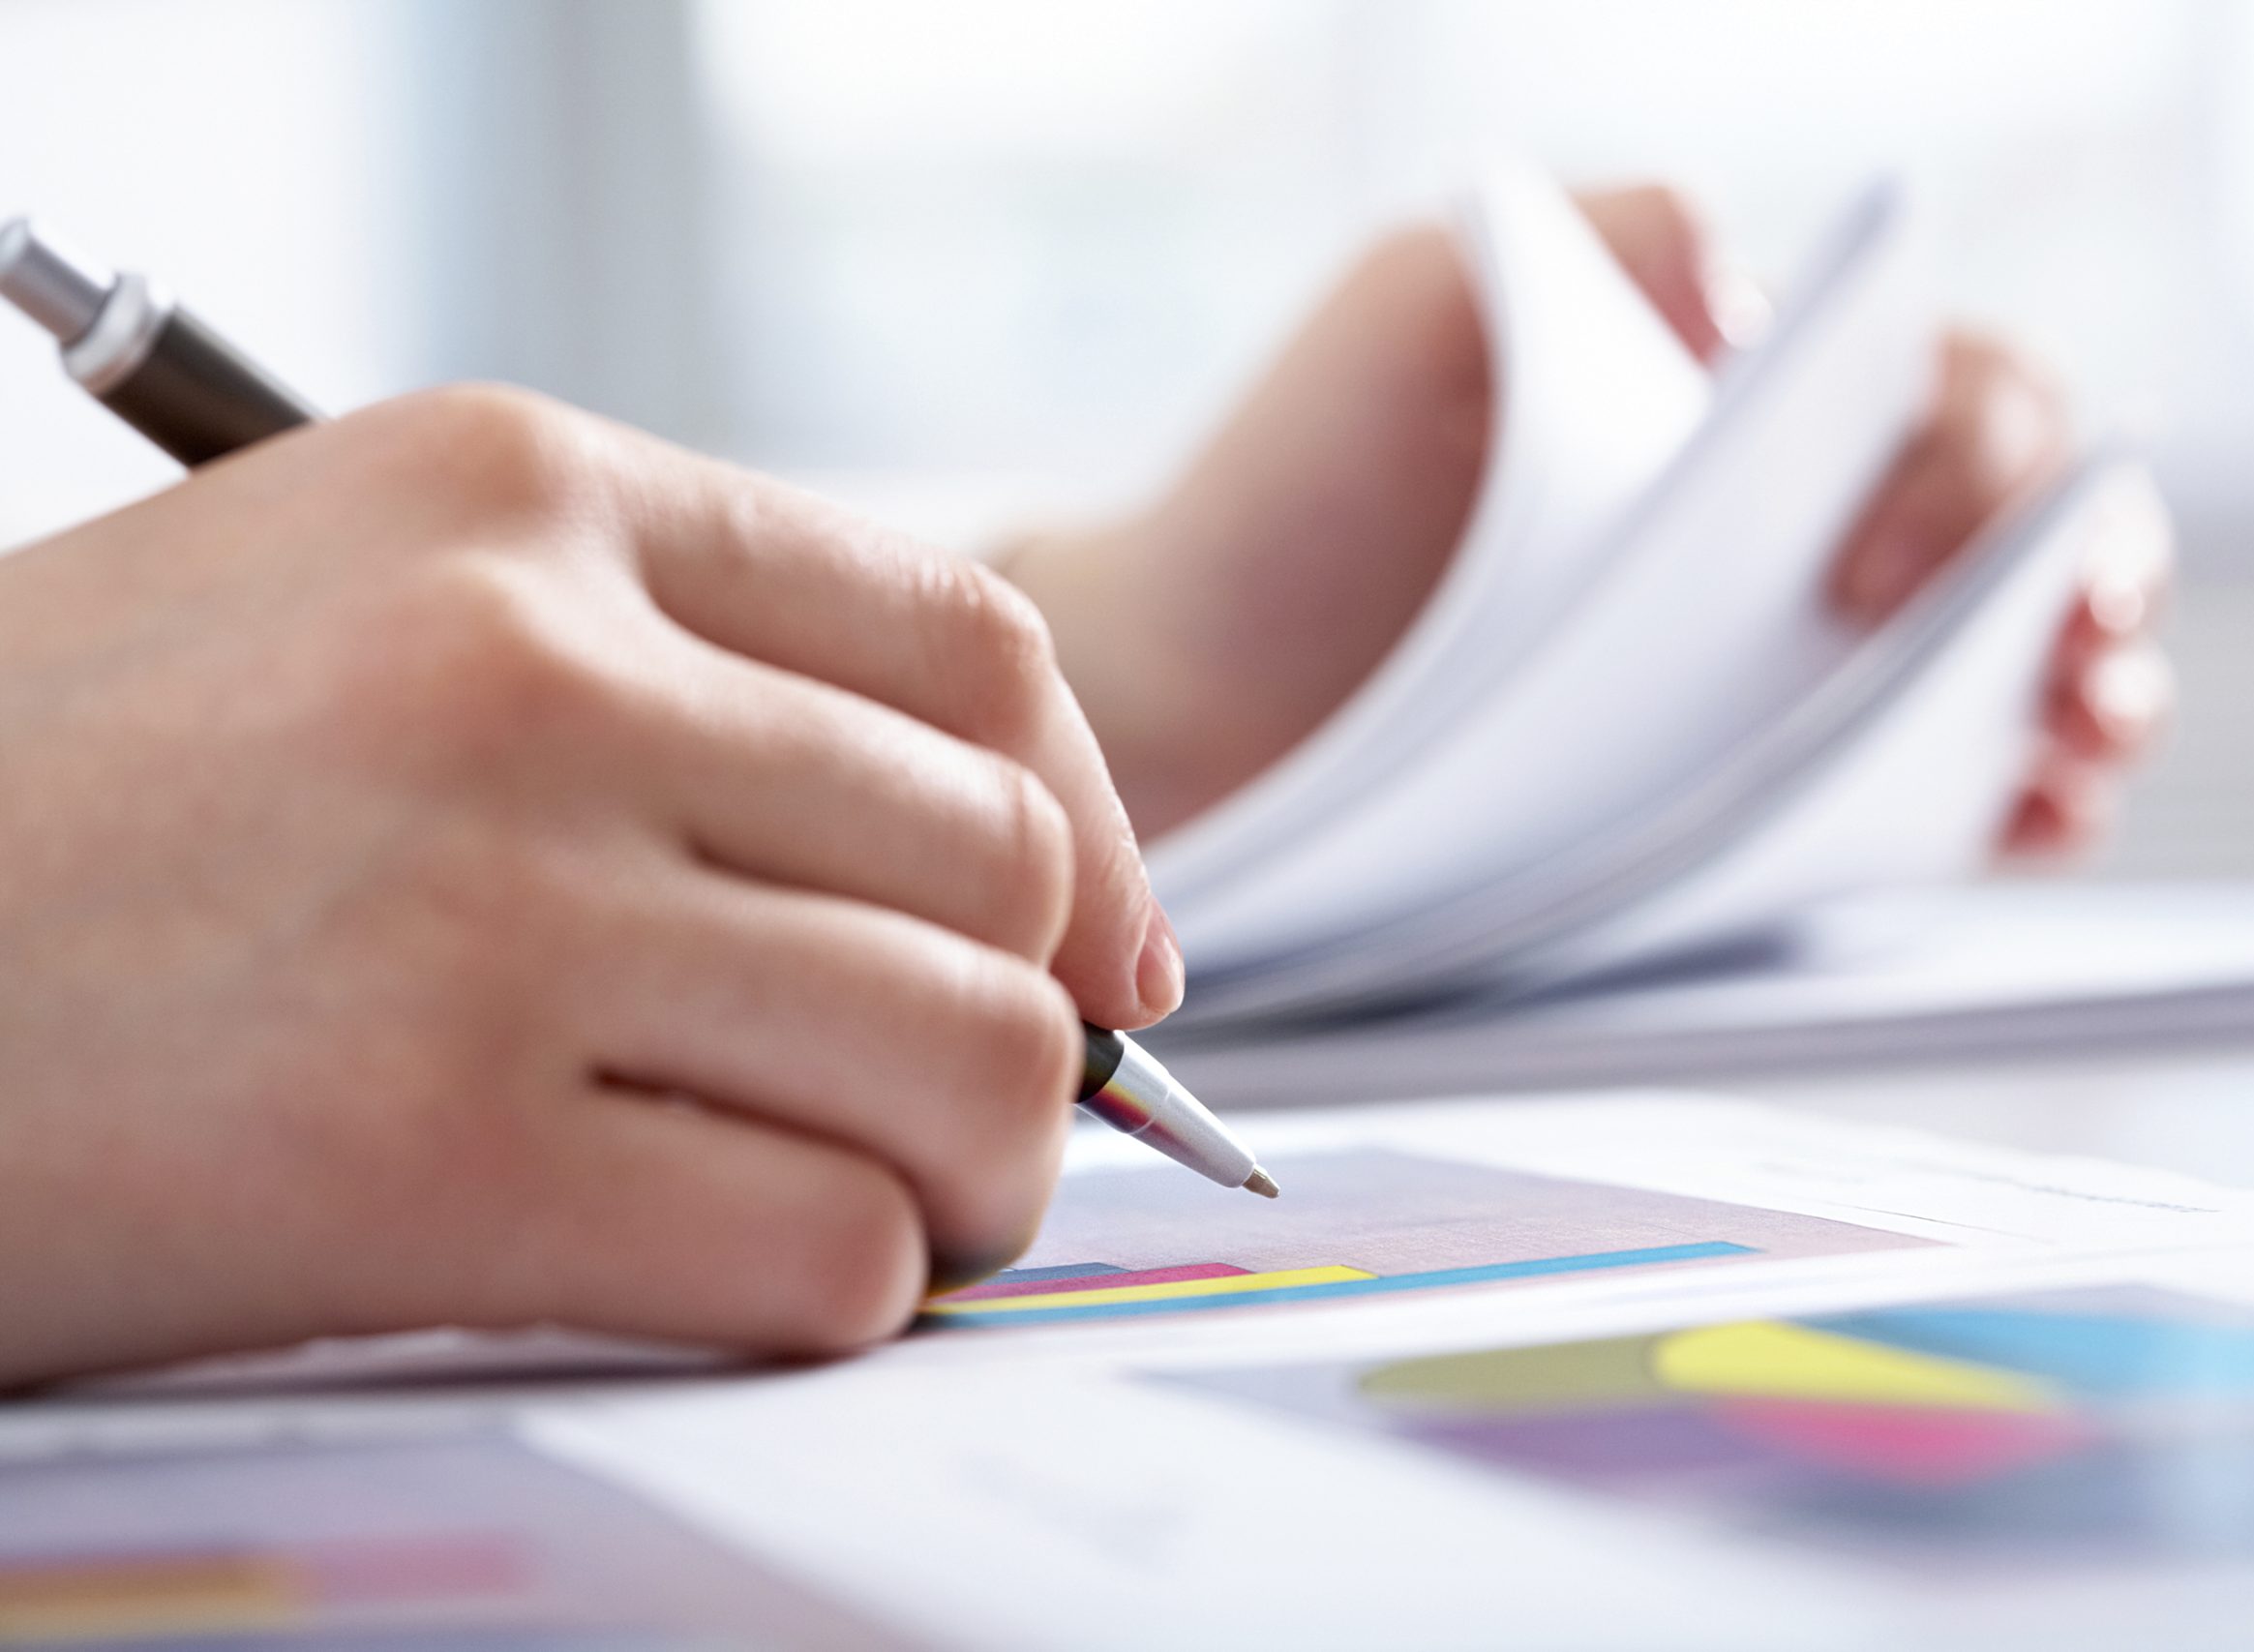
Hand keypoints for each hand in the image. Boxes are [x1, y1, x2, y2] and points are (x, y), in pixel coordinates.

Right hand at [0, 386, 1179, 1387]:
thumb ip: (680, 691)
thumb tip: (1016, 867)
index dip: (1095, 823)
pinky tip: (754, 1280)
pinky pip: (825, 1247)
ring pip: (969, 1062)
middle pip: (1004, 864)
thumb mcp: (363, 610)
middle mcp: (531, 664)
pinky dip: (845, 1291)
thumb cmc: (77, 811)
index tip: (1109, 953)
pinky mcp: (424, 1151)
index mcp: (528, 496)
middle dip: (1042, 1029)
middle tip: (970, 1122)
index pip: (975, 646)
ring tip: (888, 1209)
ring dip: (975, 1178)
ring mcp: (488, 900)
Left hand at [1004, 186, 2172, 853]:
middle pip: (2027, 538)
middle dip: (2086, 586)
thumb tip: (1754, 297)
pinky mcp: (1754, 817)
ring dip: (2086, 704)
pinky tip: (2014, 829)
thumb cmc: (1290, 487)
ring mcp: (1787, 681)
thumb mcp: (1422, 304)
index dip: (1982, 463)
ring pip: (2008, 679)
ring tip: (2064, 749)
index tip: (1879, 565)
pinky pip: (1923, 817)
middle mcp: (1795, 538)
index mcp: (1751, 404)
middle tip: (2064, 658)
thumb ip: (1596, 237)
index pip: (1951, 394)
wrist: (1183, 700)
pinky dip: (2001, 820)